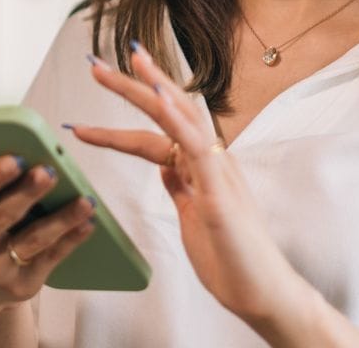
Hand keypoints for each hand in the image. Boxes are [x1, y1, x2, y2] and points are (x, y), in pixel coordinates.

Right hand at [0, 154, 95, 314]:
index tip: (16, 158)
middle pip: (2, 215)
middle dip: (28, 192)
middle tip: (50, 172)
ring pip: (32, 239)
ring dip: (61, 218)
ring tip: (84, 200)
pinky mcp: (19, 285)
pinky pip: (50, 258)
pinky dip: (71, 239)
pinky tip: (88, 222)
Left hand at [68, 44, 304, 327]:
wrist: (263, 294)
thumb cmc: (232, 259)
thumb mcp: (194, 216)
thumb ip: (181, 187)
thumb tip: (164, 165)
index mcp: (202, 166)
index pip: (160, 126)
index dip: (131, 105)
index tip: (105, 82)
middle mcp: (211, 159)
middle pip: (167, 110)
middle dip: (131, 85)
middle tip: (95, 64)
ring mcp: (217, 171)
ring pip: (180, 117)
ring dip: (149, 88)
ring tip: (122, 64)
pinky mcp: (219, 190)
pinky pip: (195, 145)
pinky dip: (175, 118)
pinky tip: (158, 97)